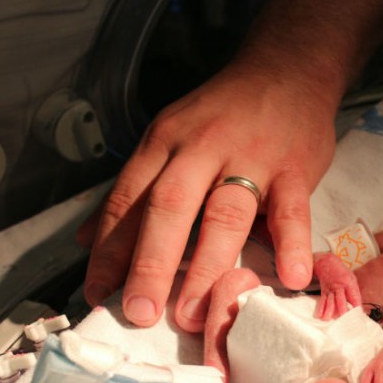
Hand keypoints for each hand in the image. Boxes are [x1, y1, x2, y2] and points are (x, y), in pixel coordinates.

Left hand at [81, 61, 336, 330]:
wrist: (288, 70)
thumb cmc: (225, 111)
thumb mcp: (169, 134)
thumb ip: (134, 187)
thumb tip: (87, 238)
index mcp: (166, 141)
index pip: (129, 199)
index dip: (110, 249)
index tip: (97, 294)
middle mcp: (202, 148)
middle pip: (170, 208)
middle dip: (150, 263)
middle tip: (138, 313)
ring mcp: (252, 158)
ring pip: (225, 213)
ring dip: (207, 265)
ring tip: (195, 312)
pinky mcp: (295, 168)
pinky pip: (292, 210)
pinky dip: (291, 243)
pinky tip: (290, 277)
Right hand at [313, 253, 361, 319]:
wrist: (327, 263)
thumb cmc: (341, 272)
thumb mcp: (352, 278)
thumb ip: (354, 292)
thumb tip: (357, 306)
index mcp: (348, 283)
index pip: (353, 296)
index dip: (356, 305)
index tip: (358, 314)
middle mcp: (338, 287)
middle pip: (340, 300)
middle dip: (342, 310)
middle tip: (344, 319)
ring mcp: (330, 290)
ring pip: (330, 302)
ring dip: (329, 311)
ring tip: (329, 319)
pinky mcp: (324, 292)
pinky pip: (322, 301)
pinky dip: (321, 309)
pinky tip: (319, 315)